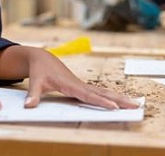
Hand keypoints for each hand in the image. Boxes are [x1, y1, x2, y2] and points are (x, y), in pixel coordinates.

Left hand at [22, 48, 138, 109]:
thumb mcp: (35, 81)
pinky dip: (112, 97)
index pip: (88, 95)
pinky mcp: (83, 87)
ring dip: (120, 98)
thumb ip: (33, 94)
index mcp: (70, 84)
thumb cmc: (40, 70)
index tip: (113, 106)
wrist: (42, 59)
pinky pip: (100, 93)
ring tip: (135, 104)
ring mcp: (82, 86)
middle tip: (135, 105)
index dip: (101, 101)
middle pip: (103, 93)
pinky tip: (121, 103)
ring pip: (104, 92)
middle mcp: (79, 84)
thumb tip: (29, 106)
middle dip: (119, 99)